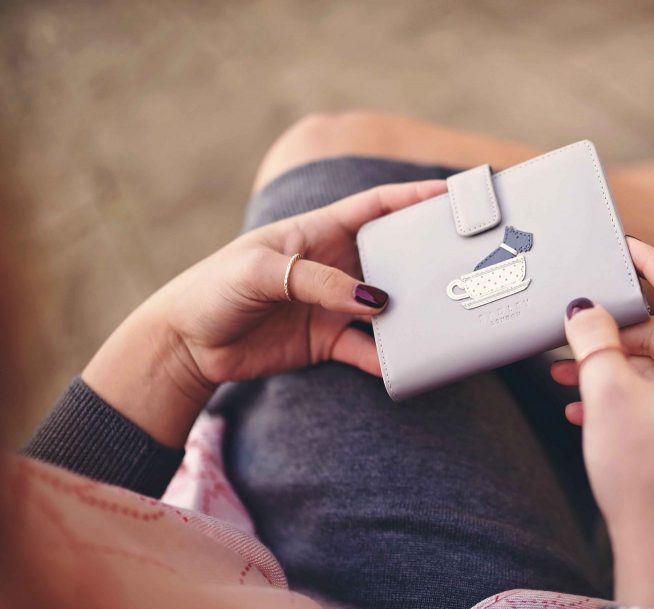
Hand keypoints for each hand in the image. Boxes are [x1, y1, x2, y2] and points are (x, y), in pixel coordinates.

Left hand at [83, 180, 446, 446]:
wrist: (188, 344)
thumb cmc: (215, 288)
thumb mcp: (262, 271)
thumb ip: (318, 281)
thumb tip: (376, 302)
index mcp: (319, 231)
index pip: (377, 206)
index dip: (414, 197)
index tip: (452, 194)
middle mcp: (334, 266)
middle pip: (393, 257)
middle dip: (426, 258)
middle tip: (461, 262)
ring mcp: (334, 305)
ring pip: (388, 307)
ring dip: (412, 314)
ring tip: (442, 318)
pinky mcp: (328, 342)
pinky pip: (368, 349)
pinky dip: (386, 358)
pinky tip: (404, 365)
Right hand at [551, 237, 653, 608]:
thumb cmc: (647, 484)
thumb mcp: (608, 396)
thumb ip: (594, 340)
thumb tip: (585, 311)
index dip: (652, 263)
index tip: (626, 247)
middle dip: (617, 334)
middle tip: (575, 336)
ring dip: (615, 368)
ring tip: (569, 379)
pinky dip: (628, 395)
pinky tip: (587, 408)